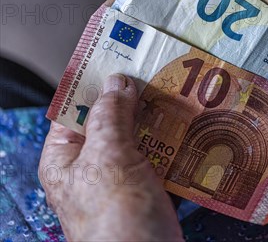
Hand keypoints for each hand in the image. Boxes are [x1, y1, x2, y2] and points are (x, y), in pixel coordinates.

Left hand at [39, 74, 182, 240]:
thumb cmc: (117, 220)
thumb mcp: (108, 157)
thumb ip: (110, 115)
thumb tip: (118, 82)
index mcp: (66, 158)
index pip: (75, 108)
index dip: (97, 82)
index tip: (122, 57)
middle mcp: (93, 166)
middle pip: (112, 119)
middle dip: (135, 98)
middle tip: (158, 71)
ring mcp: (124, 178)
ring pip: (141, 136)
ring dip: (160, 118)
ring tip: (180, 94)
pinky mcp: (151, 188)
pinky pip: (162, 155)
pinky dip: (175, 140)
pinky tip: (191, 125)